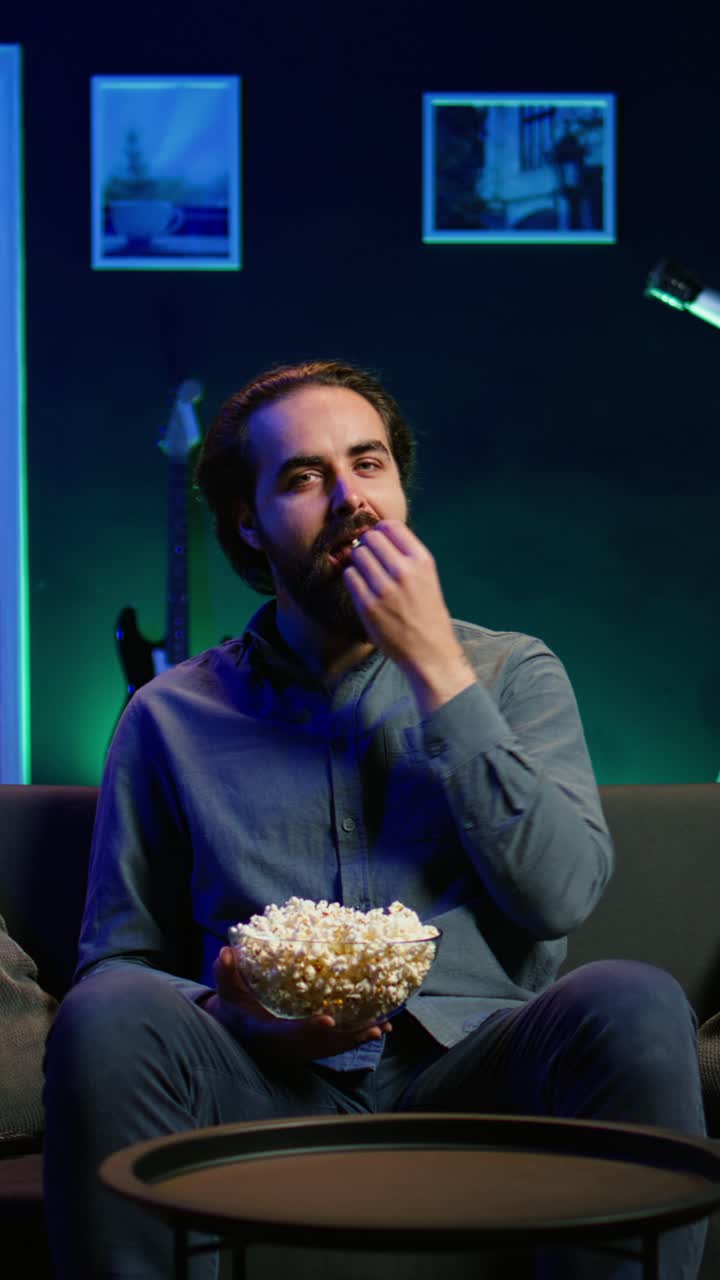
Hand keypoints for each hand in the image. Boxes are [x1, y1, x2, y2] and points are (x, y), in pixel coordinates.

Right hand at [204, 947, 391, 1060]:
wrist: (234, 1028)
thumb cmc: (233, 1004)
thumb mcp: (226, 989)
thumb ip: (225, 973)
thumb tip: (226, 952)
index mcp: (263, 1032)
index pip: (287, 1034)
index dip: (307, 1029)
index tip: (328, 1021)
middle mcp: (283, 1047)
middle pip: (318, 1046)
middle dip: (345, 1038)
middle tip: (372, 1027)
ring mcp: (296, 1050)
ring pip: (329, 1049)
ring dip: (355, 1040)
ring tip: (381, 1028)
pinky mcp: (306, 1048)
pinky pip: (332, 1047)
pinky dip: (353, 1040)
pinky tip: (376, 1030)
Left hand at [343, 520, 475, 712]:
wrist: (429, 650)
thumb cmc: (427, 612)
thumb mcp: (426, 577)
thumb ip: (405, 555)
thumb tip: (376, 534)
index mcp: (422, 560)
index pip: (390, 526)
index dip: (380, 532)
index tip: (379, 543)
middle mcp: (404, 571)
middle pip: (370, 538)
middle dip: (367, 546)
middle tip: (371, 560)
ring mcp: (384, 588)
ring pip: (357, 555)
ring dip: (358, 562)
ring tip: (367, 575)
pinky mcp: (368, 605)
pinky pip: (349, 576)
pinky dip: (352, 579)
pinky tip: (362, 588)